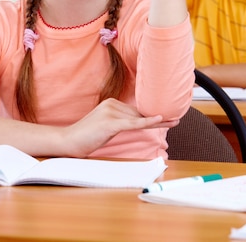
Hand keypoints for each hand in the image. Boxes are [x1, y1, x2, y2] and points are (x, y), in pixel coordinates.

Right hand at [62, 98, 178, 157]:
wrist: (68, 141)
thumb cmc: (86, 137)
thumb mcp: (106, 127)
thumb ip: (120, 122)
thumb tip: (136, 123)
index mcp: (111, 103)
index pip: (136, 110)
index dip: (152, 114)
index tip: (168, 115)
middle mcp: (112, 104)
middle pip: (140, 113)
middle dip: (159, 117)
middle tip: (177, 118)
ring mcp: (111, 112)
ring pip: (138, 119)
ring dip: (158, 121)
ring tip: (174, 121)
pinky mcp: (110, 123)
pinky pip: (132, 123)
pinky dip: (147, 122)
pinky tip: (159, 120)